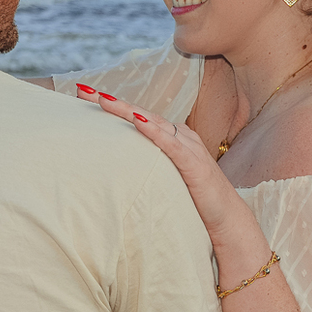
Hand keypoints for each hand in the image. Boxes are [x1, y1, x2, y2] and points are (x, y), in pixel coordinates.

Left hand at [85, 88, 252, 244]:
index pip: (137, 117)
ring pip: (153, 122)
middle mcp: (180, 136)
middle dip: (111, 102)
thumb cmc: (195, 201)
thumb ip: (148, 168)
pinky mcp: (194, 164)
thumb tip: (117, 168)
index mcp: (172, 137)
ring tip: (103, 100)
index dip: (112, 106)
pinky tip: (138, 122)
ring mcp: (188, 147)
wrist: (228, 220)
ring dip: (128, 111)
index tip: (84, 96)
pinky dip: (154, 131)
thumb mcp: (166, 178)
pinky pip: (171, 144)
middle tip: (83, 91)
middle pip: (140, 114)